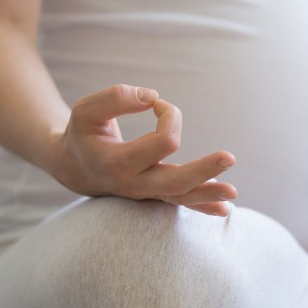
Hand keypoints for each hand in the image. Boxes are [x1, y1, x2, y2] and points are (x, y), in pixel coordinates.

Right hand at [51, 84, 236, 215]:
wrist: (75, 168)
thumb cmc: (84, 133)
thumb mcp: (86, 110)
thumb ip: (115, 98)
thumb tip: (152, 97)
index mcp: (119, 162)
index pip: (162, 141)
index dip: (169, 115)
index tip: (157, 103)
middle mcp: (135, 183)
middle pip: (176, 181)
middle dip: (204, 169)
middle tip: (230, 157)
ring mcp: (146, 193)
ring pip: (180, 197)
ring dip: (208, 194)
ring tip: (232, 193)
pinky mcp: (155, 194)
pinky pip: (180, 202)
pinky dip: (202, 206)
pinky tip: (226, 210)